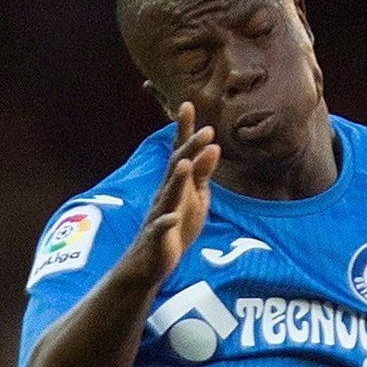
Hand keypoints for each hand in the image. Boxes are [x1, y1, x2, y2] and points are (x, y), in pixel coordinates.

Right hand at [129, 102, 220, 282]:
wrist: (152, 262)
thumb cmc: (176, 226)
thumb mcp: (196, 198)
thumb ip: (203, 174)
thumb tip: (214, 147)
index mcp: (176, 184)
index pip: (181, 152)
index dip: (185, 131)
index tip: (188, 105)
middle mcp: (165, 194)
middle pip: (176, 167)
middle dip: (190, 149)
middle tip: (207, 131)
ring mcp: (160, 215)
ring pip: (168, 194)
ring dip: (178, 179)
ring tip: (186, 162)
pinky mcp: (158, 238)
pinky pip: (161, 229)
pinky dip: (166, 222)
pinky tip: (172, 216)